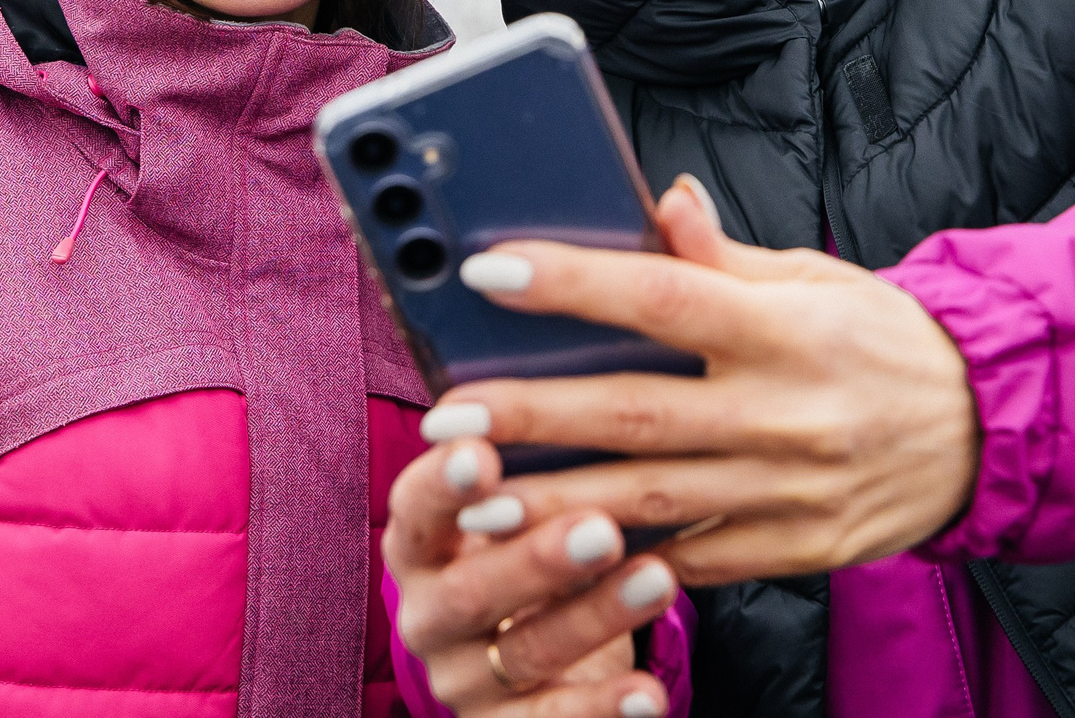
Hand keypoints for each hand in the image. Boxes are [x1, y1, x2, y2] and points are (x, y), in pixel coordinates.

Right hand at [385, 438, 675, 716]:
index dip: (446, 482)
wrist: (533, 658)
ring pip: (523, 651)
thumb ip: (526, 465)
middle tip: (601, 526)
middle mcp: (426, 613)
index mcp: (419, 544)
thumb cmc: (526, 550)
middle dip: (537, 558)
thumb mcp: (512, 511)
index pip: (416, 508)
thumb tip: (577, 388)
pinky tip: (650, 696)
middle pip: (470, 590)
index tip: (483, 450)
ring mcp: (460, 679)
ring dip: (594, 618)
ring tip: (658, 582)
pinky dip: (603, 710)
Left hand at [410, 176, 979, 591]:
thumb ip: (725, 255)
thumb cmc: (881, 339)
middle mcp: (786, 413)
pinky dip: (622, 562)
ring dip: (554, 504)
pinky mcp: (795, 550)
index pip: (665, 300)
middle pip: (638, 415)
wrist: (988, 430)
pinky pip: (696, 561)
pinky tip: (553, 556)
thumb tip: (661, 198)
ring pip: (652, 502)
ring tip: (473, 497)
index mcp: (786, 329)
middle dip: (534, 417)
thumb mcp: (815, 276)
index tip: (490, 270)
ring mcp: (790, 491)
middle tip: (446, 415)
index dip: (575, 284)